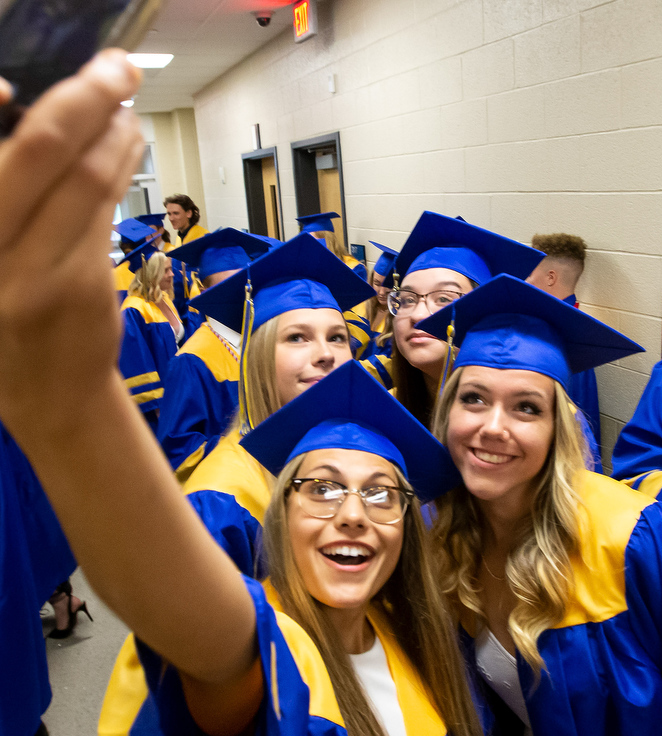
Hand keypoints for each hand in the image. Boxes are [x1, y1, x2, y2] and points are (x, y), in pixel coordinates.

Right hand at [0, 50, 142, 430]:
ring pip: (85, 178)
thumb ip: (2, 199)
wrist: (51, 401)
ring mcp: (39, 272)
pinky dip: (120, 165)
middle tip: (114, 66)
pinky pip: (106, 210)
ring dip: (113, 129)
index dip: (9, 110)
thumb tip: (16, 112)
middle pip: (40, 152)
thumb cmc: (5, 325)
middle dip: (84, 98)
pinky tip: (127, 143)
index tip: (17, 78)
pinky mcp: (88, 285)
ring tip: (124, 101)